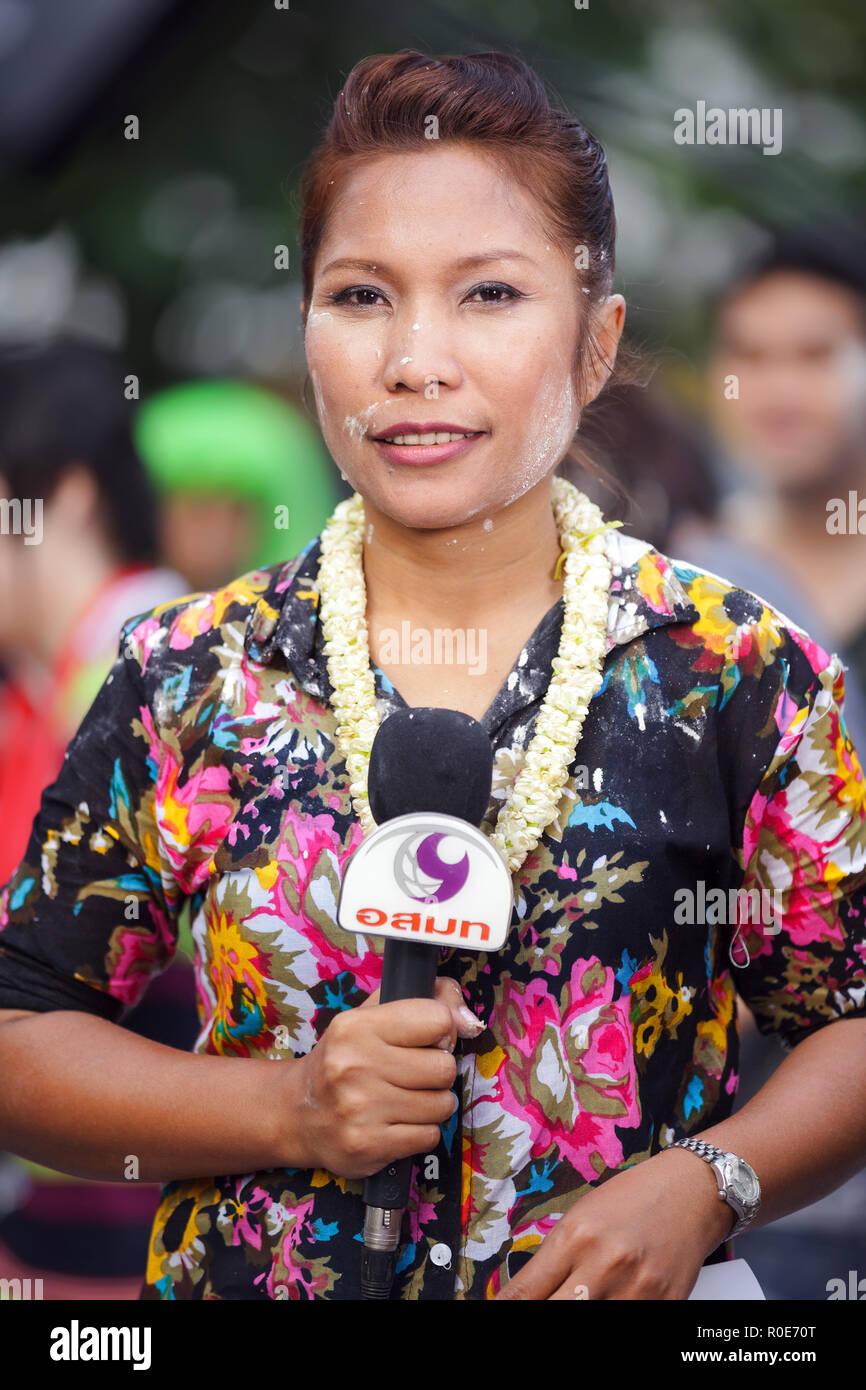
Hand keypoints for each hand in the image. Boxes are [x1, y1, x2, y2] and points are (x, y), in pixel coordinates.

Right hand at [295, 976, 482, 1178]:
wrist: (298, 1113)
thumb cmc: (345, 1059)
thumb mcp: (373, 1016)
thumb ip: (426, 1003)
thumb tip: (470, 1021)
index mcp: (357, 1026)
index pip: (437, 1019)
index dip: (441, 1031)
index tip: (427, 1040)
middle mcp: (355, 1065)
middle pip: (444, 1067)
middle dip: (437, 1072)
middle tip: (413, 1074)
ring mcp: (360, 1109)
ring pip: (442, 1105)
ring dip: (432, 1104)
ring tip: (406, 1099)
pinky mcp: (367, 1146)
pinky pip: (429, 1137)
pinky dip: (421, 1132)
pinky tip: (397, 1123)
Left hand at [495, 1147, 734, 1299]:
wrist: (691, 1192)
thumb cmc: (633, 1199)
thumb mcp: (582, 1216)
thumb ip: (555, 1257)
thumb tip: (524, 1294)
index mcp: (576, 1237)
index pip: (526, 1292)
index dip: (508, 1307)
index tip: (501, 1309)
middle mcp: (604, 1265)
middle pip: (556, 1312)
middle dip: (544, 1312)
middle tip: (547, 1303)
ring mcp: (637, 1290)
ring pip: (593, 1322)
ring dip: (583, 1313)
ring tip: (584, 1297)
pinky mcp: (666, 1305)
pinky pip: (632, 1322)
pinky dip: (618, 1313)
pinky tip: (614, 1300)